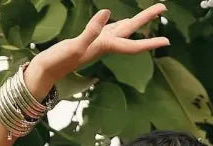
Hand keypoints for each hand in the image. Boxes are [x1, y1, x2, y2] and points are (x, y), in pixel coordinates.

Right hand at [35, 5, 168, 81]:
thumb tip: (107, 12)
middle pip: (131, 31)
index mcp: (104, 46)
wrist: (45, 72)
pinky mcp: (89, 40)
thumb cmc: (58, 61)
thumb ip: (91, 30)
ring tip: (150, 14)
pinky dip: (118, 23)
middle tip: (163, 7)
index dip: (150, 43)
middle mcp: (105, 45)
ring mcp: (98, 42)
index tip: (167, 40)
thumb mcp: (75, 44)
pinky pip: (109, 29)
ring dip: (136, 22)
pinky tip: (119, 20)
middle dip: (147, 19)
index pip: (132, 45)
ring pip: (122, 29)